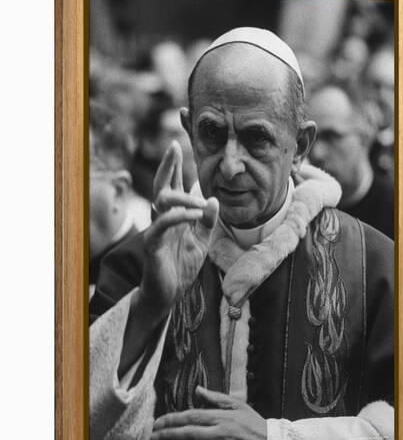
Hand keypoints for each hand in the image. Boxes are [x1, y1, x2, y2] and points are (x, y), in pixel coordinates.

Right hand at [141, 140, 218, 314]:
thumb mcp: (201, 240)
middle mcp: (162, 218)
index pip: (173, 185)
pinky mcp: (152, 244)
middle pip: (162, 185)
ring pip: (161, 200)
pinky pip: (163, 224)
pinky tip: (194, 213)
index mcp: (174, 215)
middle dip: (168, 165)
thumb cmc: (181, 265)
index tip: (178, 145)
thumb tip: (213, 198)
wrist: (168, 295)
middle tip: (173, 146)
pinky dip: (180, 216)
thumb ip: (207, 220)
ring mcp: (156, 229)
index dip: (174, 166)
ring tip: (200, 200)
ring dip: (182, 196)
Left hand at [150, 386, 266, 439]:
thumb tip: (198, 389)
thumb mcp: (237, 404)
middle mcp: (220, 431)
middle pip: (188, 432)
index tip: (158, 422)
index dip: (172, 419)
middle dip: (167, 434)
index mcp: (221, 416)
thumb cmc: (253, 423)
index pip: (191, 416)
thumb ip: (215, 398)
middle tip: (152, 437)